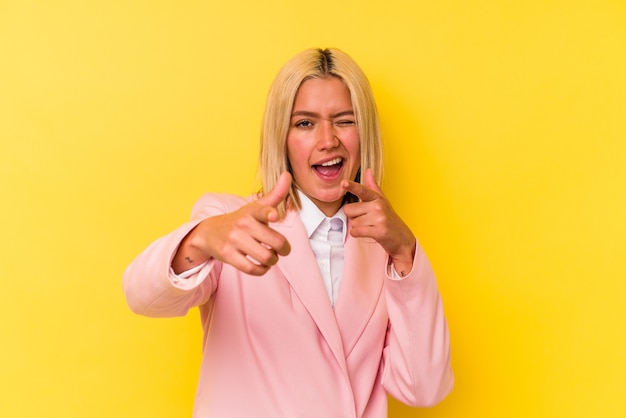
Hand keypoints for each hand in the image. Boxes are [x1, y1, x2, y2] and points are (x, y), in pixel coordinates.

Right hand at [174, 172, 291, 275]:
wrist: (210, 233)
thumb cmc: (241, 220)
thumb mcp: (256, 206)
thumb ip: (275, 194)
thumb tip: (288, 174)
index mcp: (252, 211)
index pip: (261, 210)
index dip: (269, 214)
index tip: (274, 216)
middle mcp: (243, 224)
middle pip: (275, 242)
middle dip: (284, 249)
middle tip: (282, 250)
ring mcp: (234, 240)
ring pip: (266, 257)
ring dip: (273, 260)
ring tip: (271, 257)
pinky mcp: (228, 255)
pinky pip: (252, 269)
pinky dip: (262, 270)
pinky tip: (262, 265)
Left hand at [342, 168, 415, 275]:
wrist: (402, 239)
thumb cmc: (389, 220)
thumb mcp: (382, 201)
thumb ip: (373, 187)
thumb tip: (367, 171)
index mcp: (378, 198)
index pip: (362, 190)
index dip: (352, 186)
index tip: (343, 183)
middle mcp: (378, 206)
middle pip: (349, 210)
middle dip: (353, 216)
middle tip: (366, 220)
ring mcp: (379, 219)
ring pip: (352, 222)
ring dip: (358, 227)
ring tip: (370, 227)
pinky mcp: (378, 231)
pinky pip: (355, 231)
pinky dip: (358, 234)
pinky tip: (368, 233)